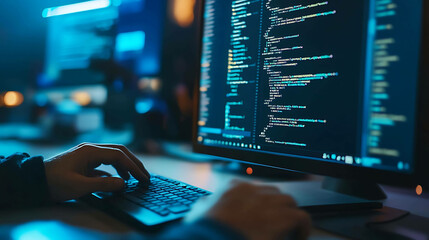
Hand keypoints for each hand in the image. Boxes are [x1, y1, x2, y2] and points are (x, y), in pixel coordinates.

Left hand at [44, 143, 149, 201]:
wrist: (34, 181)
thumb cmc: (54, 182)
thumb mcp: (79, 186)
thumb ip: (103, 184)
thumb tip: (123, 183)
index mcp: (90, 151)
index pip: (119, 155)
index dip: (133, 166)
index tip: (143, 177)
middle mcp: (91, 149)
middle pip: (119, 151)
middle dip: (134, 163)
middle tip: (145, 175)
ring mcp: (88, 154)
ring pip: (114, 155)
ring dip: (126, 165)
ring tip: (135, 178)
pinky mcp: (84, 161)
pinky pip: (106, 162)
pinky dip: (116, 169)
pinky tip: (119, 178)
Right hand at [194, 181, 310, 239]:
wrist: (216, 239)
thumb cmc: (207, 230)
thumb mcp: (199, 212)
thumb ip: (207, 203)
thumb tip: (207, 204)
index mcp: (235, 188)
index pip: (251, 189)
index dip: (257, 203)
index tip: (257, 214)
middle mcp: (255, 190)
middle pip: (272, 193)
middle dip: (274, 207)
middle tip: (273, 223)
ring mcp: (271, 202)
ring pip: (289, 202)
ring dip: (288, 216)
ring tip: (288, 230)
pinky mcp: (284, 216)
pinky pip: (302, 217)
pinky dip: (302, 228)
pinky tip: (298, 236)